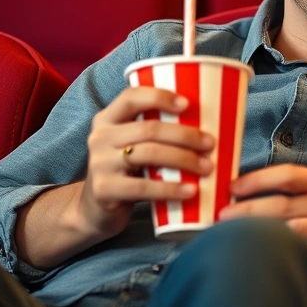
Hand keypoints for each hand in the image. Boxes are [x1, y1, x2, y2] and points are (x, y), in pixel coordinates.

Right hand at [80, 87, 214, 239]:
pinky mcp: (104, 190)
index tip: (188, 104)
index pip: (131, 97)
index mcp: (108, 119)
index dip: (160, 96)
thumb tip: (209, 123)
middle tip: (211, 144)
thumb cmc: (127, 170)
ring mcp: (99, 164)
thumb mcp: (132, 145)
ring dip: (184, 159)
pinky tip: (191, 191)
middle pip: (149, 129)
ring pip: (149, 154)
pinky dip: (171, 189)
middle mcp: (100, 137)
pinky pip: (143, 187)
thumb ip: (154, 133)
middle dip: (185, 135)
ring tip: (207, 168)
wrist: (95, 209)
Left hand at [219, 165, 306, 276]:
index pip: (289, 175)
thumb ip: (301, 191)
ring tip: (237, 236)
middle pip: (283, 205)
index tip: (233, 187)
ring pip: (290, 230)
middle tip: (223, 216)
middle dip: (247, 210)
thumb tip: (253, 191)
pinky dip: (283, 253)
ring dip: (260, 234)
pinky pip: (305, 253)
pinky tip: (267, 254)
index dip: (257, 180)